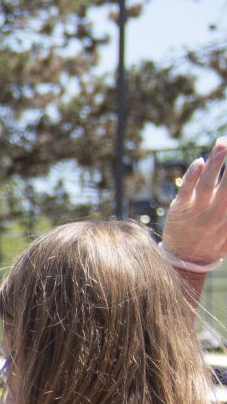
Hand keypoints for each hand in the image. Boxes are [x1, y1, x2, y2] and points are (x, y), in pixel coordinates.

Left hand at [162, 137, 226, 269]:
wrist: (187, 260)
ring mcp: (200, 208)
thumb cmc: (213, 239)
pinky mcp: (180, 208)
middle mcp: (220, 208)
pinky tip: (199, 162)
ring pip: (209, 181)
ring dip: (217, 162)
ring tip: (223, 143)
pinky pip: (187, 190)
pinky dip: (192, 176)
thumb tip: (223, 195)